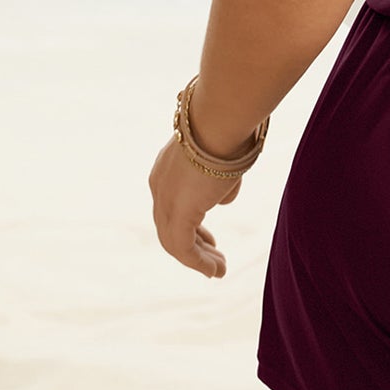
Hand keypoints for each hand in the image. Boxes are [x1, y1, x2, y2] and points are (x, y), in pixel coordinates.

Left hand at [148, 135, 243, 278]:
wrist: (221, 119)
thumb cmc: (229, 128)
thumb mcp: (225, 157)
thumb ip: (222, 179)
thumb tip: (224, 199)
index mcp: (167, 168)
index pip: (173, 204)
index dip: (191, 222)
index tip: (208, 237)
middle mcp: (159, 186)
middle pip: (170, 225)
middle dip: (194, 243)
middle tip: (213, 256)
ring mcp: (164, 201)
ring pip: (174, 241)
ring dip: (198, 258)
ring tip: (218, 270)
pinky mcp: (176, 215)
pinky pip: (183, 249)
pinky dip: (198, 262)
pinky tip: (215, 270)